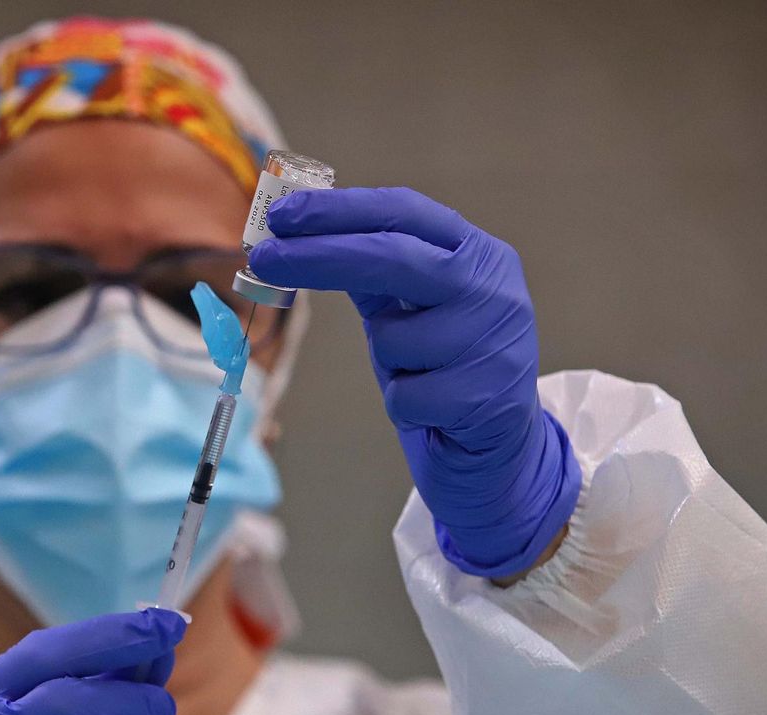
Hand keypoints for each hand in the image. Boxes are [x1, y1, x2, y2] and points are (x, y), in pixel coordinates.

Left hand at [249, 187, 579, 578]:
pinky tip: (435, 410)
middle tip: (263, 258)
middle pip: (394, 256)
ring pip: (392, 337)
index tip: (280, 215)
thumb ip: (372, 270)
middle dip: (321, 254)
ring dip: (386, 357)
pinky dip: (404, 403)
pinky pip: (404, 395)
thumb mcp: (412, 310)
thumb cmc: (446, 370)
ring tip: (421, 372)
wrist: (503, 452)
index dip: (338, 210)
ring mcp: (495, 341)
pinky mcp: (487, 398)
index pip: (403, 212)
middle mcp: (494, 288)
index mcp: (477, 254)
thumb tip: (296, 235)